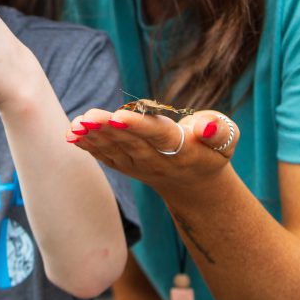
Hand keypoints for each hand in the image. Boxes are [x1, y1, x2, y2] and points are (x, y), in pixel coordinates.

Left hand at [66, 106, 239, 192]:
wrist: (195, 184)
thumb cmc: (212, 150)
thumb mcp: (226, 138)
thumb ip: (218, 129)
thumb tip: (204, 126)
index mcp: (183, 151)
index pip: (159, 136)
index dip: (138, 127)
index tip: (119, 117)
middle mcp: (159, 161)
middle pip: (131, 143)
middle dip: (108, 129)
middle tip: (88, 116)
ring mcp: (140, 167)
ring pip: (116, 150)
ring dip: (94, 137)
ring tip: (77, 123)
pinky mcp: (127, 167)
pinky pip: (106, 157)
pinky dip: (89, 146)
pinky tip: (73, 134)